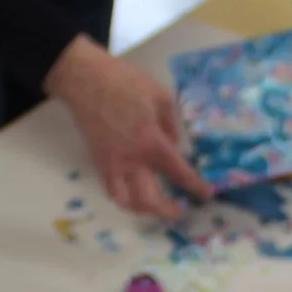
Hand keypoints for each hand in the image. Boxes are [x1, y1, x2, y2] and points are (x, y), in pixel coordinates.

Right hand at [45, 38, 213, 218]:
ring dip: (144, 211)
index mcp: (152, 143)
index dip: (195, 186)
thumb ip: (172, 123)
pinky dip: (124, 198)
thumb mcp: (160, 96)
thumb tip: (175, 143)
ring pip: (127, 201)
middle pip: (151, 199)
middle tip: (179, 210)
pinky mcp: (98, 162)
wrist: (85, 80)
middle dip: (167, 210)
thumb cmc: (125, 81)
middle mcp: (132, 160)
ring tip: (155, 209)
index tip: (206, 194)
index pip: (178, 173)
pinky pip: (111, 189)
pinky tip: (133, 195)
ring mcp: (112, 164)